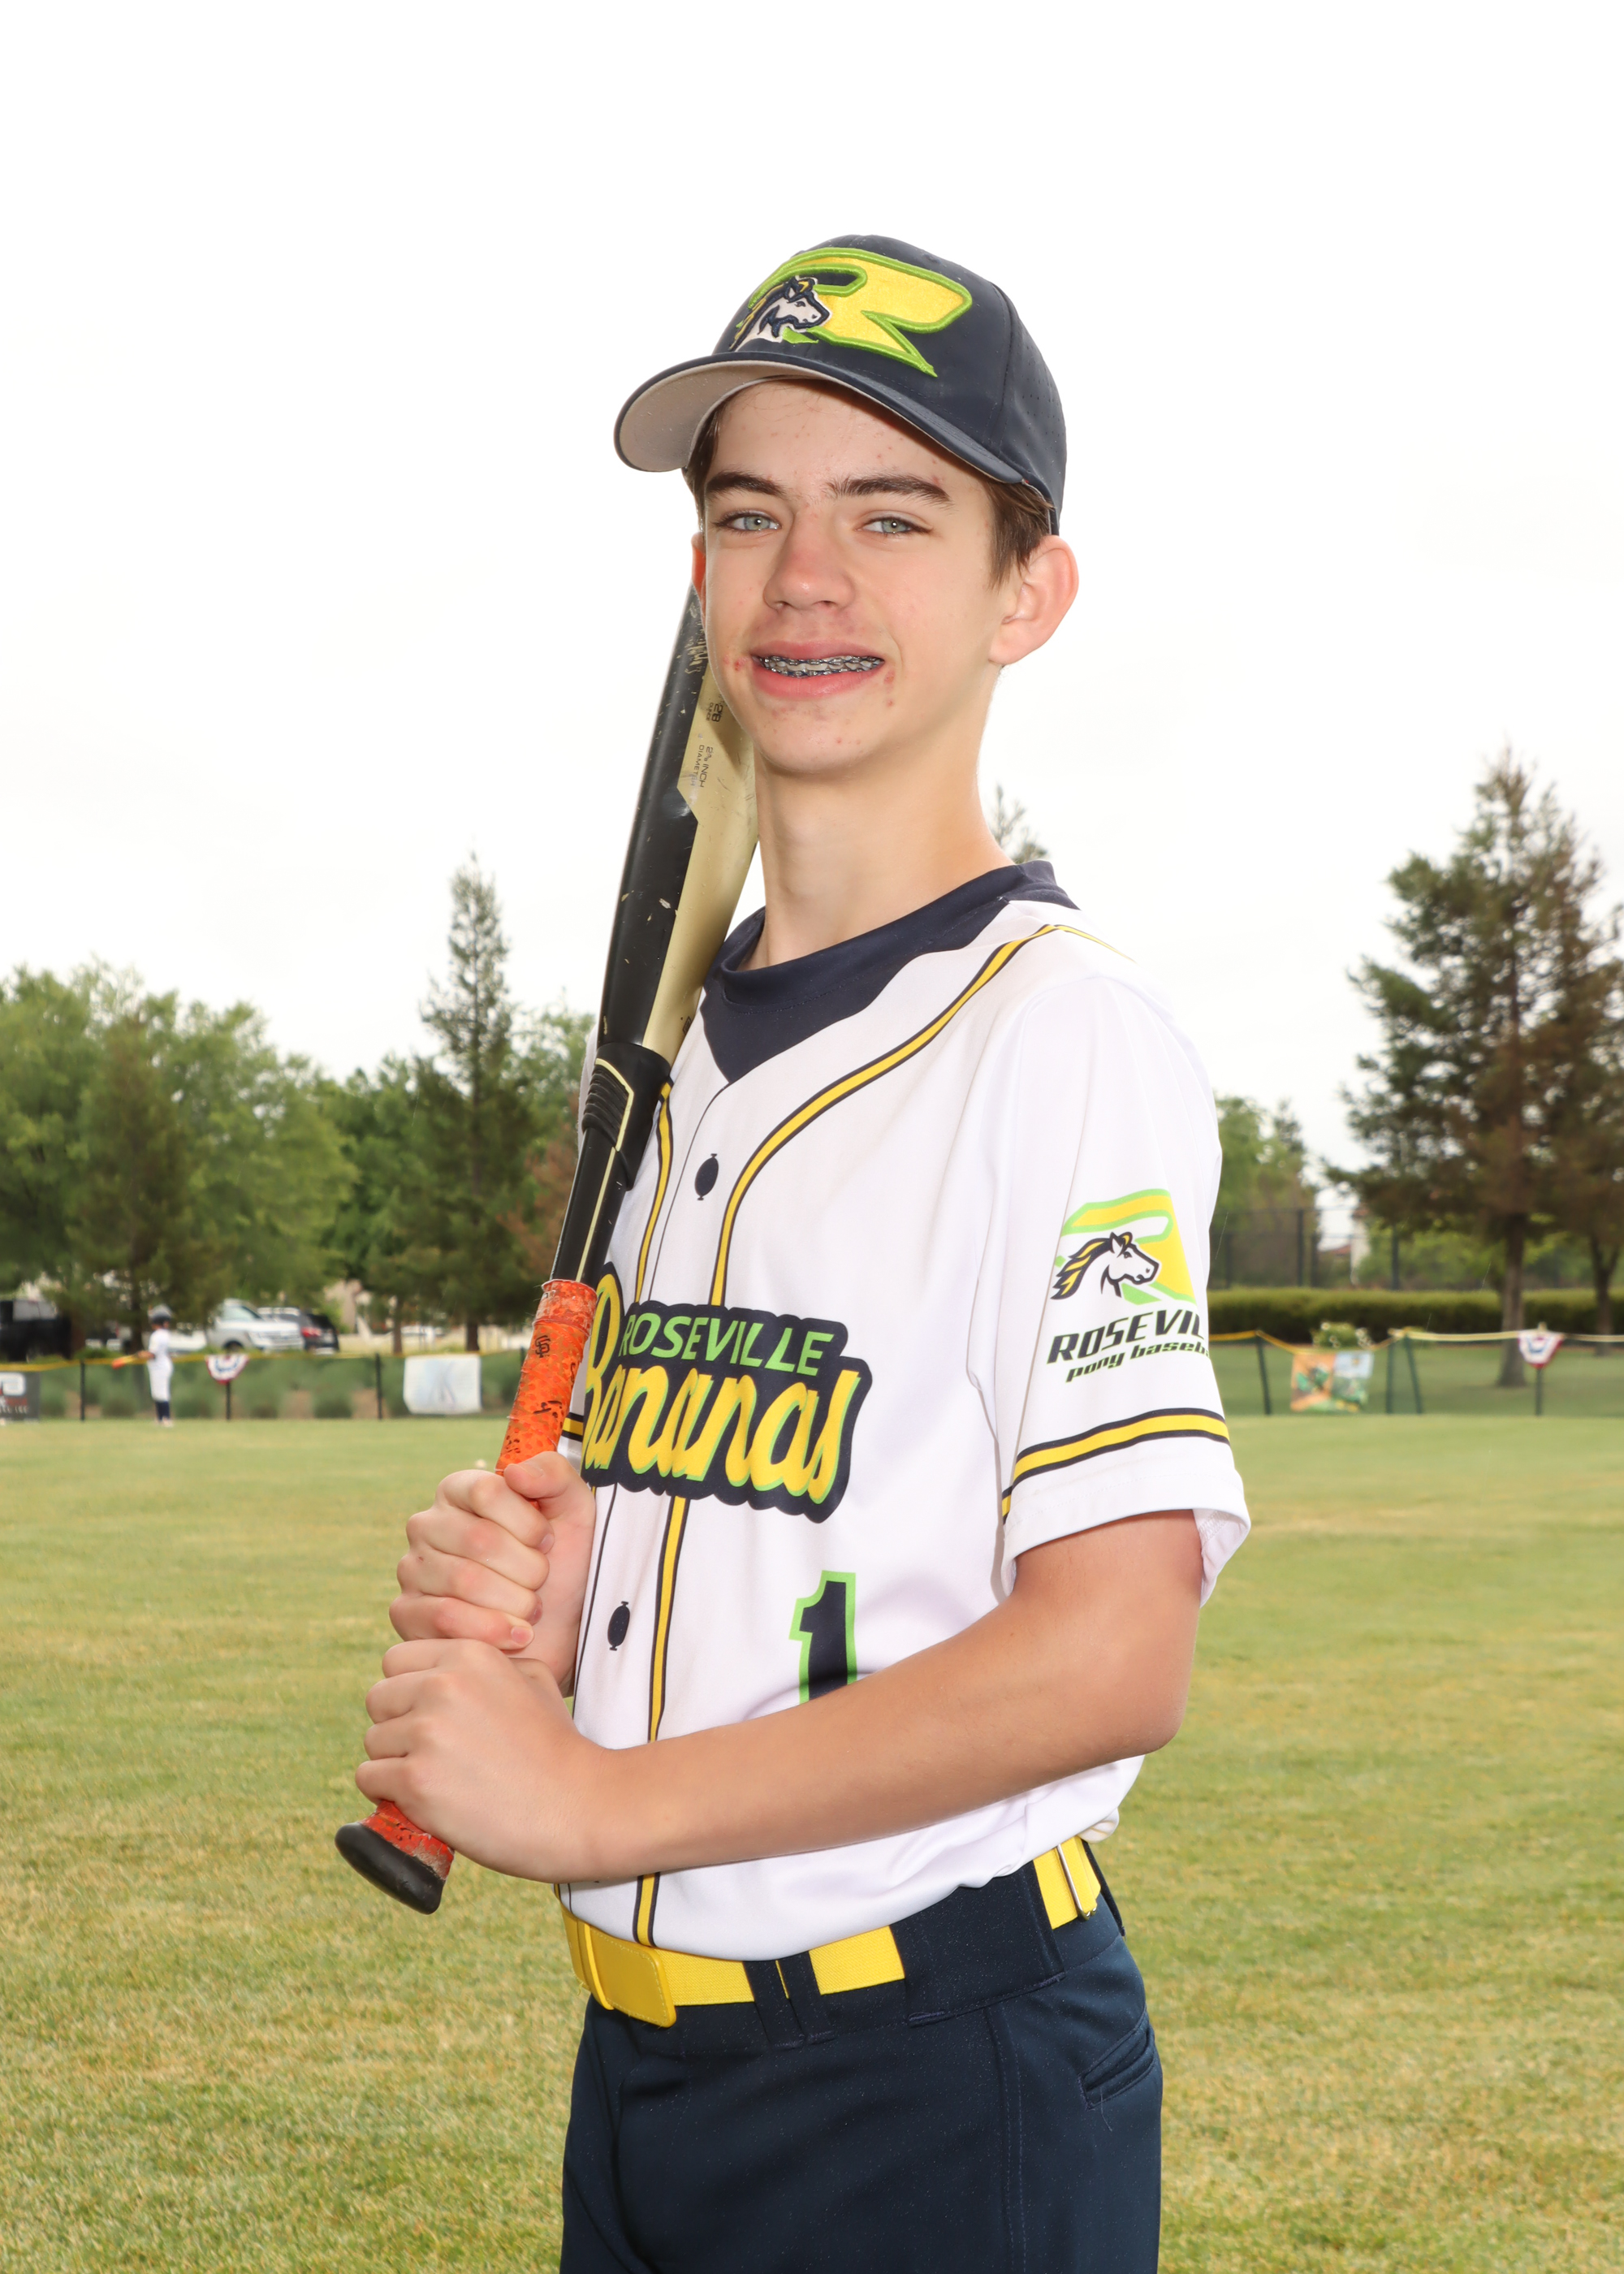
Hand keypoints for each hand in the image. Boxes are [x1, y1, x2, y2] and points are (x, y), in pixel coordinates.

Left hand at [355, 1638, 603, 1879]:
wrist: (578, 1807)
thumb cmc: (556, 1748)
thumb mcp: (532, 1679)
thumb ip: (485, 1664)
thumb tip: (442, 1668)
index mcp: (468, 1654)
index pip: (396, 1661)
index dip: (411, 1691)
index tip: (434, 1718)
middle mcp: (442, 1684)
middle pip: (378, 1697)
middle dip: (398, 1725)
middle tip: (433, 1752)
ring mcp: (427, 1732)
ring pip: (374, 1741)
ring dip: (394, 1762)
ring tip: (437, 1778)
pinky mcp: (416, 1780)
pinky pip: (371, 1778)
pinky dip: (389, 1794)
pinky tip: (425, 1799)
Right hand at [390, 1454, 596, 1690]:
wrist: (555, 1632)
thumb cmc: (562, 1565)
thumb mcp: (573, 1511)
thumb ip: (554, 1474)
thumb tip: (514, 1473)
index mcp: (460, 1490)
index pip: (488, 1491)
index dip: (529, 1523)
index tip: (548, 1542)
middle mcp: (427, 1524)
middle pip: (479, 1539)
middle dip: (528, 1568)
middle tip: (542, 1583)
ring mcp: (412, 1568)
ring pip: (464, 1580)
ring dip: (515, 1601)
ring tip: (532, 1610)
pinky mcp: (407, 1612)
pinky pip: (445, 1617)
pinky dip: (492, 1630)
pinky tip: (516, 1636)